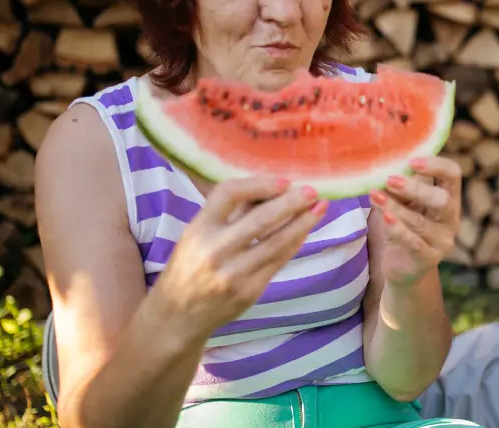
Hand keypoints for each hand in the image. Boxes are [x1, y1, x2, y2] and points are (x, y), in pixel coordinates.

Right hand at [148, 177, 327, 339]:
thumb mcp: (197, 235)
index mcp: (198, 229)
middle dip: (291, 202)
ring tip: (320, 208)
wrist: (178, 316)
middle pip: (261, 219)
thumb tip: (271, 189)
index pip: (228, 194)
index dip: (259, 184)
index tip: (283, 181)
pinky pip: (278, 261)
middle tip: (313, 191)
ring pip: (276, 242)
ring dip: (302, 223)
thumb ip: (230, 214)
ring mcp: (234, 273)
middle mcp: (215, 250)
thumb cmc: (190, 267)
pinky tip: (305, 231)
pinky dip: (295, 243)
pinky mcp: (249, 290)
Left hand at [368, 156, 461, 285]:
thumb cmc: (405, 226)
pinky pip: (413, 242)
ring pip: (419, 221)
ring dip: (395, 207)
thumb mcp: (405, 203)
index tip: (411, 161)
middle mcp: (451, 218)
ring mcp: (442, 240)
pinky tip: (385, 217)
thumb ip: (401, 186)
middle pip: (442, 199)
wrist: (404, 266)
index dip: (436, 165)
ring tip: (374, 196)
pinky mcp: (428, 258)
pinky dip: (398, 228)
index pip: (453, 175)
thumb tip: (384, 161)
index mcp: (449, 198)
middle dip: (416, 188)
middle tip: (390, 180)